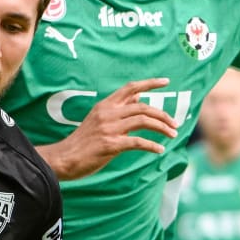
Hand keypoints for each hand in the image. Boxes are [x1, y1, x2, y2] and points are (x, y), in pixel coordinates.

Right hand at [40, 78, 178, 179]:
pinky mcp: (110, 145)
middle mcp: (108, 113)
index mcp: (105, 105)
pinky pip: (137, 142)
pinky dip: (152, 145)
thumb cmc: (83, 141)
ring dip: (162, 127)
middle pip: (143, 106)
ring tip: (173, 135)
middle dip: (163, 114)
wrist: (64, 158)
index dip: (149, 83)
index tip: (166, 81)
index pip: (130, 88)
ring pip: (143, 120)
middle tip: (175, 124)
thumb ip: (118, 110)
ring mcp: (109, 128)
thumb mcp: (99, 119)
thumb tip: (138, 99)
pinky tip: (159, 150)